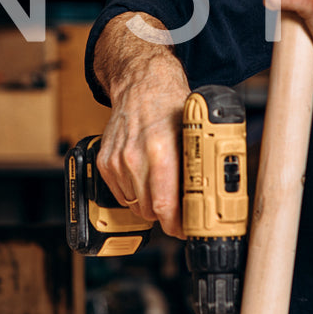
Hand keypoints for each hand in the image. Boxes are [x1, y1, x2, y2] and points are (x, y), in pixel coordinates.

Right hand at [93, 14, 191, 237]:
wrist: (141, 83)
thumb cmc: (170, 105)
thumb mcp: (192, 133)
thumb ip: (196, 167)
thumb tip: (207, 200)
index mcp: (160, 150)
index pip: (165, 206)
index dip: (177, 225)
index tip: (187, 229)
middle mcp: (135, 157)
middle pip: (150, 211)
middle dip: (167, 215)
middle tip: (180, 208)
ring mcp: (117, 160)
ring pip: (135, 205)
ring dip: (150, 203)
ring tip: (162, 185)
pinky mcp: (105, 162)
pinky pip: (121, 195)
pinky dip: (134, 192)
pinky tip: (145, 177)